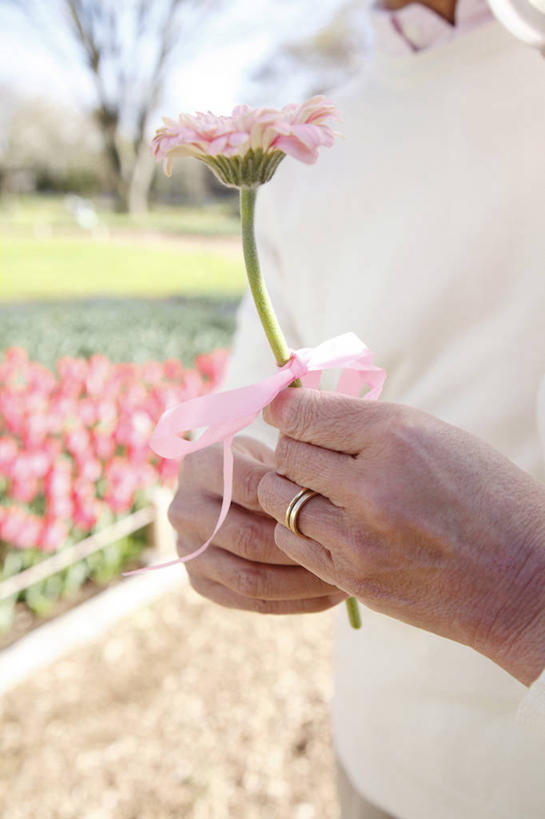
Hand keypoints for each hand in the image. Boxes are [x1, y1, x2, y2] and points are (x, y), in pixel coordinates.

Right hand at [168, 435, 345, 614]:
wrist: (227, 487)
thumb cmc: (263, 463)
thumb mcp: (272, 450)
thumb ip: (292, 468)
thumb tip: (330, 498)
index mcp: (200, 465)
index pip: (251, 488)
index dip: (296, 502)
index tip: (340, 510)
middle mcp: (183, 508)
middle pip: (249, 538)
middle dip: (303, 549)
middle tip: (349, 553)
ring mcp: (187, 549)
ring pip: (250, 578)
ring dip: (303, 584)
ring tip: (345, 579)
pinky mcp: (199, 581)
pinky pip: (250, 602)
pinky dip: (295, 603)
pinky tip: (330, 596)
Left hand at [258, 389, 544, 684]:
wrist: (522, 580)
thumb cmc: (486, 498)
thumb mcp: (437, 438)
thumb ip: (367, 424)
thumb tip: (302, 410)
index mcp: (398, 438)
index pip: (304, 413)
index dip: (284, 407)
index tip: (281, 408)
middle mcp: (371, 487)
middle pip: (287, 452)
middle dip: (293, 446)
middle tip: (311, 450)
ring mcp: (357, 539)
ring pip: (279, 498)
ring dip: (290, 488)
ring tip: (319, 488)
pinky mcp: (350, 579)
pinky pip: (291, 540)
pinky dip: (298, 527)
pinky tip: (328, 523)